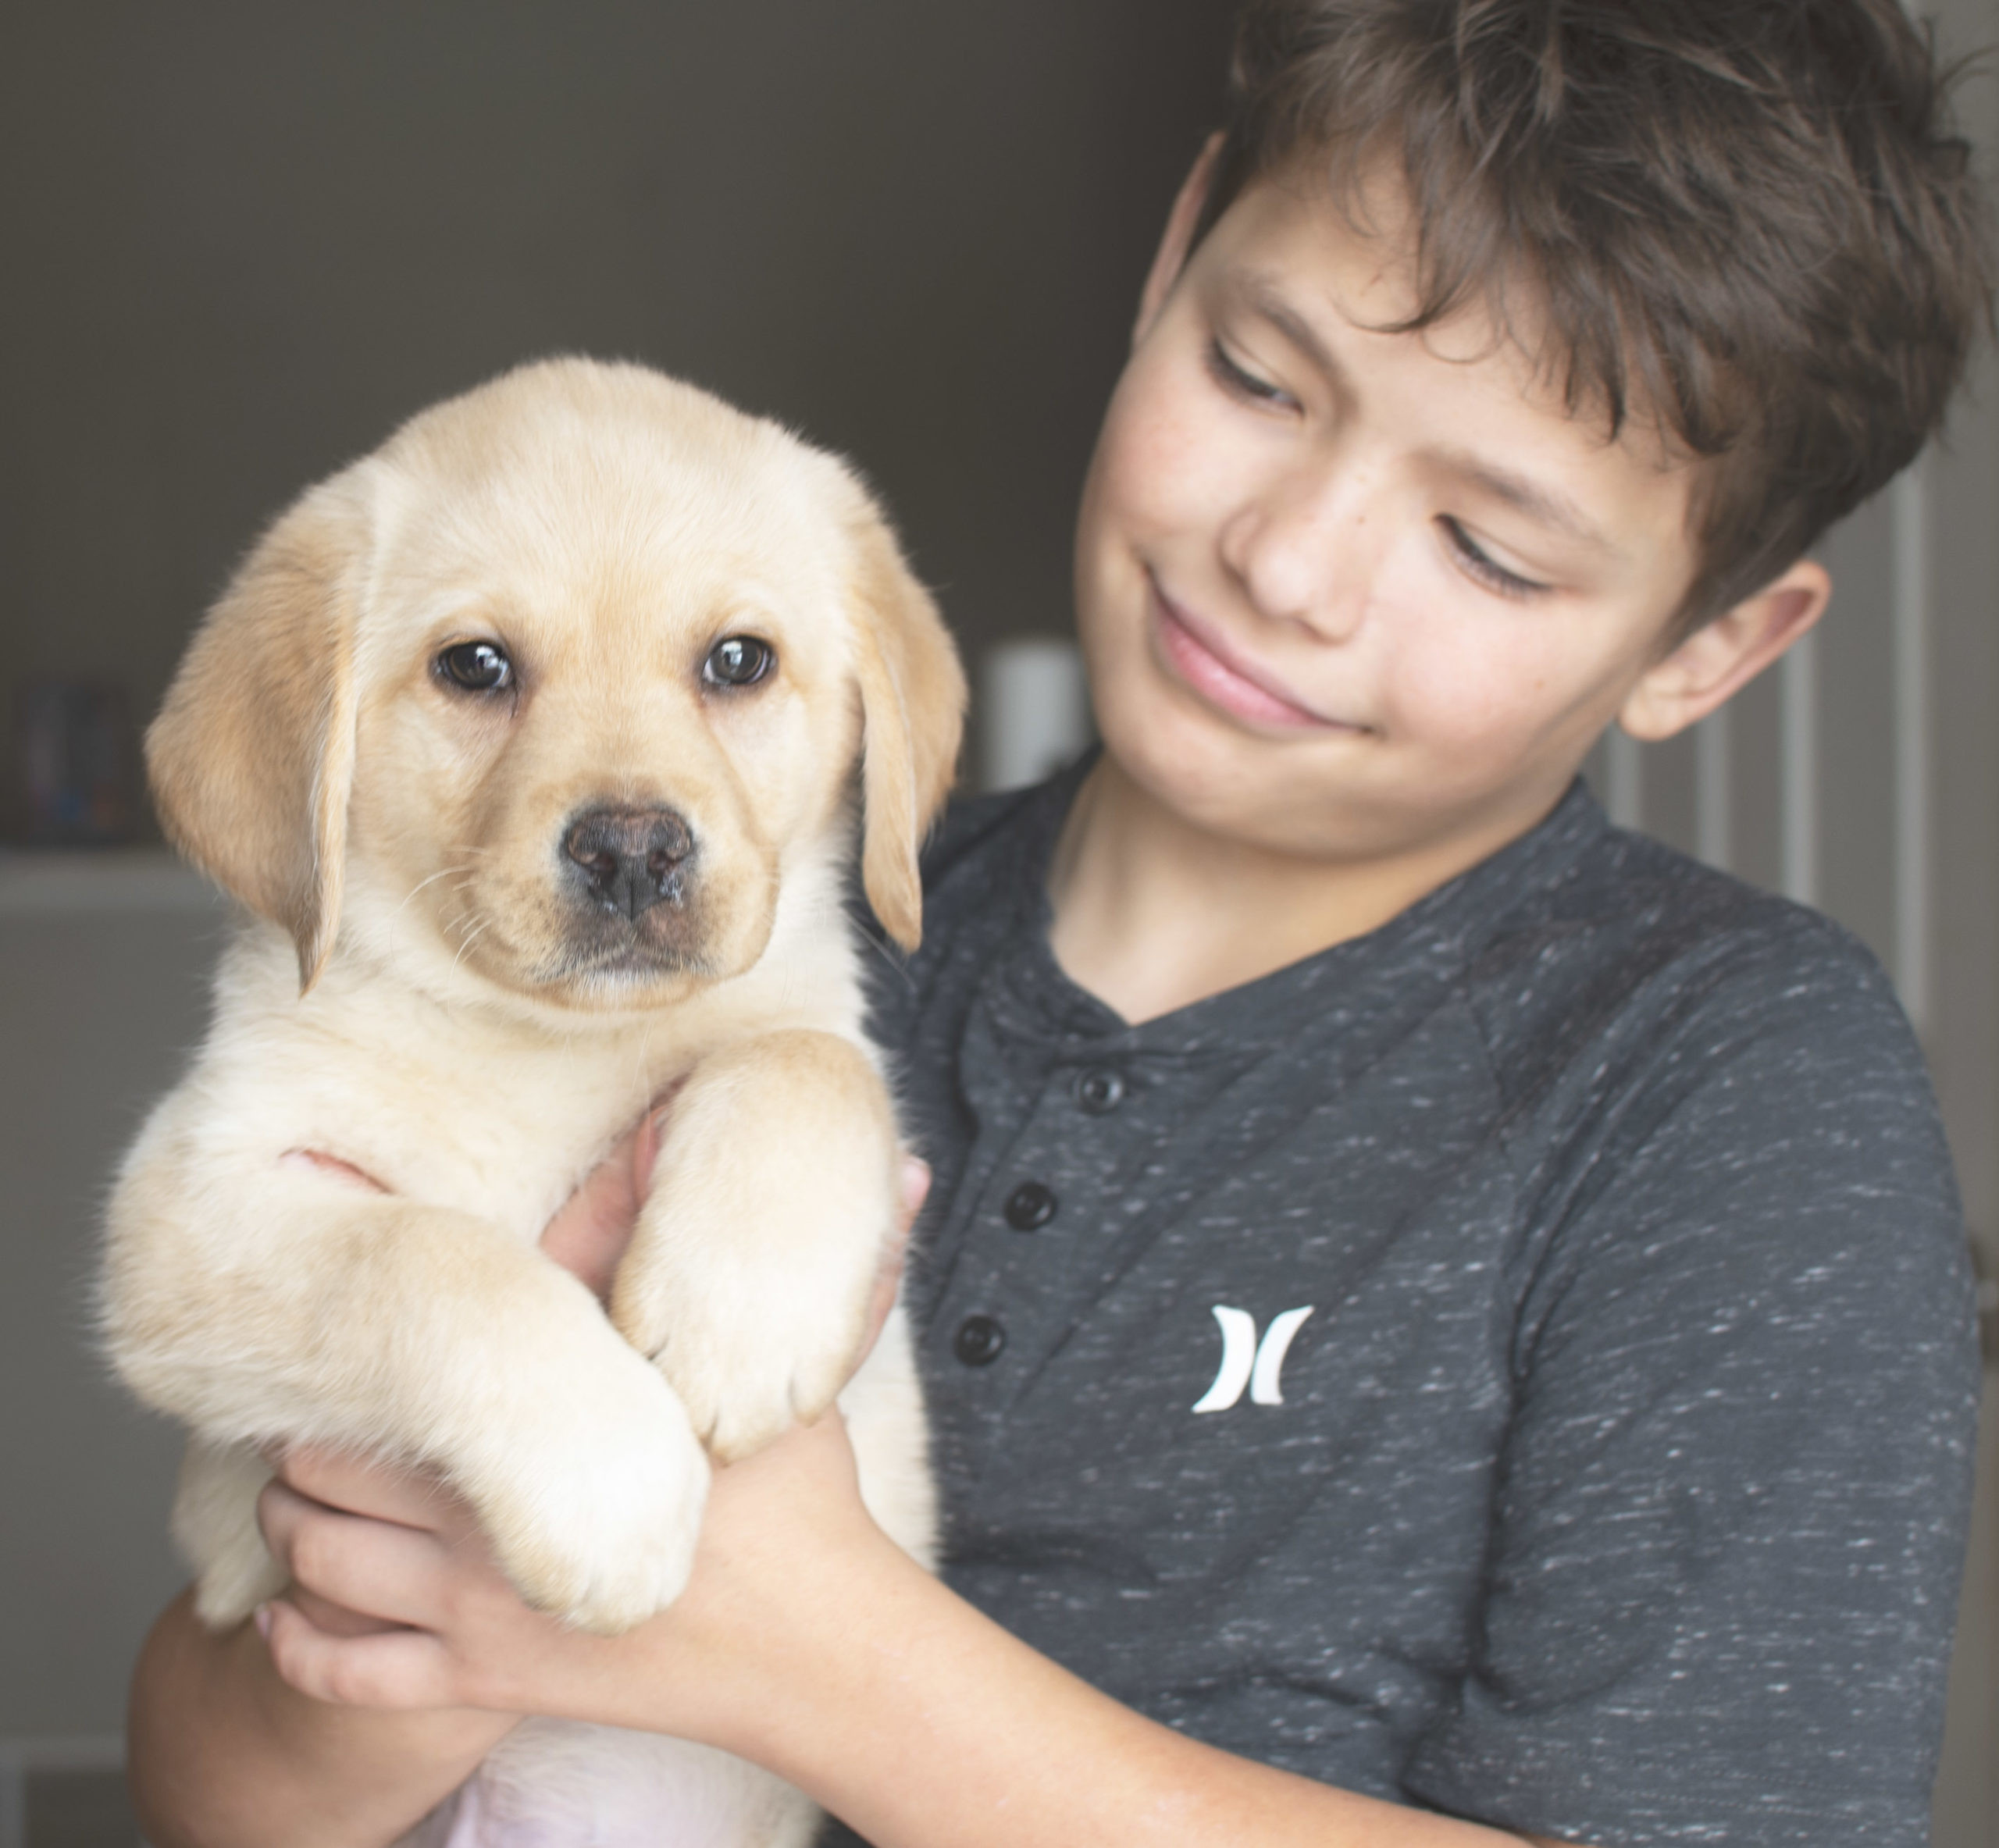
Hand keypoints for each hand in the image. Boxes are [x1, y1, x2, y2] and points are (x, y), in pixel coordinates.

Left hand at [253, 1128, 929, 1714]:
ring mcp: (483, 1601)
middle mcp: (500, 1504)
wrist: (818, 1652)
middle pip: (333, 1456)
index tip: (352, 1319)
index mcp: (562, 1416)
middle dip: (317, 1429)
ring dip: (296, 1524)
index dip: (367, 1338)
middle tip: (332, 1407)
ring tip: (310, 1496)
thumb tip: (901, 1162)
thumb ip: (829, 1266)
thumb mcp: (803, 1368)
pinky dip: (299, 1644)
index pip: (420, 1360)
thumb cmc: (807, 1504)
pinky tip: (295, 1617)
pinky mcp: (485, 1681)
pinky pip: (344, 1675)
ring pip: (318, 1558)